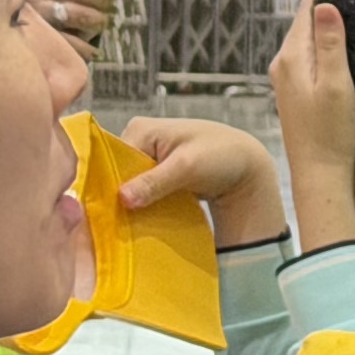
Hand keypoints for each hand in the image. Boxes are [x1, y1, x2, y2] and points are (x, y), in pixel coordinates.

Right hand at [118, 116, 286, 245]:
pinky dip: (143, 206)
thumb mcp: (187, 167)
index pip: (111, 159)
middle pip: (117, 173)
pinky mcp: (157, 174)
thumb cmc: (221, 156)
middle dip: (120, 196)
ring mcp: (148, 158)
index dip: (110, 185)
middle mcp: (140, 140)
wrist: (246, 168)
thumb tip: (122, 198)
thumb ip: (155, 182)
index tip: (108, 211)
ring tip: (130, 225)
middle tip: (119, 223)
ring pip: (129, 185)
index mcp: (140, 129)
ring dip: (132, 204)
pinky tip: (142, 221)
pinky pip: (142, 192)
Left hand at [268, 0, 354, 184]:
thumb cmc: (331, 134)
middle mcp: (283, 64)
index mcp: (292, 57)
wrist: (318, 175)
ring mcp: (286, 78)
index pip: (308, 6)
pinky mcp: (294, 91)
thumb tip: (326, 4)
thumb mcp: (336, 85)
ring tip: (354, 3)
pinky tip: (341, 41)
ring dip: (327, 17)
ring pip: (306, 35)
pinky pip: (308, 52)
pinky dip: (324, 38)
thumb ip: (330, 45)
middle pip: (305, 18)